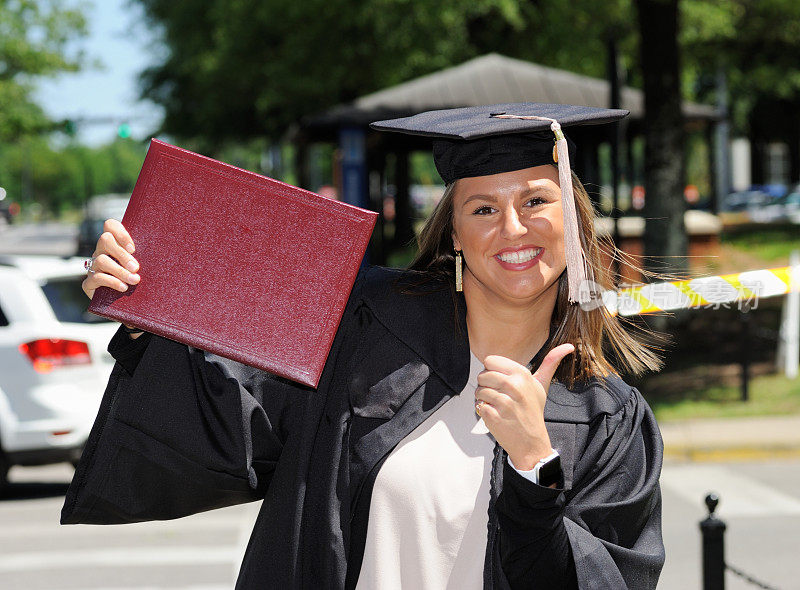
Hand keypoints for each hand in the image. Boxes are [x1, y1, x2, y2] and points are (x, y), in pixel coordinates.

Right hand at [82, 219, 141, 336]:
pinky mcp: (89, 283)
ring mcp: (94, 267)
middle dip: (122, 254)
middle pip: (105, 240)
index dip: (120, 233)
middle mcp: (101, 252)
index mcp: (115, 244)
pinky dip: (111, 282)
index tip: (134, 248)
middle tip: (136, 267)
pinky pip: (96, 277)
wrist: (130, 307)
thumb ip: (150, 256)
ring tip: (135, 280)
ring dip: (120, 270)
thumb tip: (174, 247)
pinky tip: (123, 288)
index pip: (110, 225)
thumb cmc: (143, 282)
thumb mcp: (147, 267)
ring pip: (101, 260)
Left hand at [475, 343, 574, 469]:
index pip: (490, 361)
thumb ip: (551, 362)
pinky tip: (495, 415)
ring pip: (478, 391)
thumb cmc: (533, 412)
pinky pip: (478, 405)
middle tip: (500, 396)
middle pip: (482, 375)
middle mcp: (514, 386)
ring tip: (498, 406)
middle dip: (486, 385)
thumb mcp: (542, 385)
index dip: (492, 371)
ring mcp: (504, 402)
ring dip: (484, 399)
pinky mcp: (494, 416)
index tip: (502, 381)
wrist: (531, 442)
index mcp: (522, 375)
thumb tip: (568, 346)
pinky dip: (483, 411)